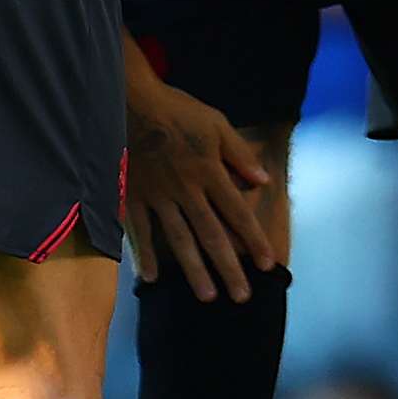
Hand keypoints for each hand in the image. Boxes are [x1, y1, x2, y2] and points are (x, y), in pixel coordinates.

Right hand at [122, 76, 275, 300]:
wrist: (129, 101)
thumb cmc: (176, 110)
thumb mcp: (216, 124)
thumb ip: (239, 154)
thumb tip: (263, 181)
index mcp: (209, 172)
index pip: (238, 213)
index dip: (254, 240)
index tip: (268, 264)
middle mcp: (186, 190)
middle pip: (212, 235)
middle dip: (228, 268)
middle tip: (241, 297)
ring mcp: (158, 197)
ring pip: (179, 241)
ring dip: (195, 271)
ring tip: (207, 297)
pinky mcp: (131, 197)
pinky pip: (140, 232)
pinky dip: (145, 255)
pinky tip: (152, 279)